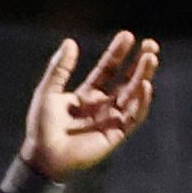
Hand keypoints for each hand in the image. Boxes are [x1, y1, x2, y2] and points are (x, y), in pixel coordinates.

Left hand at [23, 31, 159, 179]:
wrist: (42, 156)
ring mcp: (111, 119)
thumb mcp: (48, 92)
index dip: (117, 53)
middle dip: (140, 62)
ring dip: (143, 75)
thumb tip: (70, 42)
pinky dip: (142, 101)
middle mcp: (102, 105)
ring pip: (134, 94)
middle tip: (150, 44)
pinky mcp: (117, 133)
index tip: (127, 35)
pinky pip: (135, 116)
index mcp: (87, 95)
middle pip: (127, 79)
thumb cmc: (41, 127)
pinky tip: (145, 85)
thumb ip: (59, 69)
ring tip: (150, 57)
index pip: (108, 70)